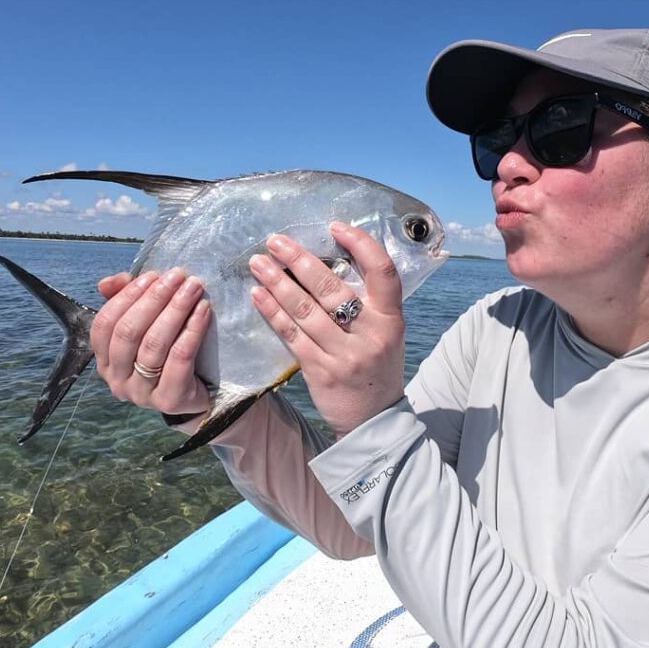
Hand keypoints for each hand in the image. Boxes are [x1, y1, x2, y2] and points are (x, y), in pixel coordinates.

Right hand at [91, 268, 211, 415]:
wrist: (203, 393)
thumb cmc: (171, 353)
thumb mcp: (148, 325)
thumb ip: (128, 301)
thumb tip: (110, 282)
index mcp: (105, 360)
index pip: (104, 324)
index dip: (127, 296)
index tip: (155, 274)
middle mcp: (117, 380)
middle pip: (129, 332)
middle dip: (155, 298)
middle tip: (179, 276)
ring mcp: (141, 394)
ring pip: (154, 344)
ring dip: (175, 310)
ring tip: (194, 289)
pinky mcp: (169, 400)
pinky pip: (179, 359)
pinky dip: (192, 331)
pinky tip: (204, 311)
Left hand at [249, 222, 404, 432]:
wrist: (374, 420)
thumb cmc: (377, 365)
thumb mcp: (386, 332)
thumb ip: (368, 302)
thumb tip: (326, 261)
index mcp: (391, 319)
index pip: (382, 271)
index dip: (361, 244)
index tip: (335, 227)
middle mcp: (371, 334)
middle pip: (332, 288)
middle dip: (299, 260)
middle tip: (275, 241)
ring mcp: (345, 355)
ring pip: (305, 310)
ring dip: (278, 283)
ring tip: (258, 263)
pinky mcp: (320, 371)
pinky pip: (292, 335)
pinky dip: (273, 312)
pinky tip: (257, 295)